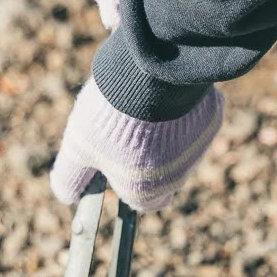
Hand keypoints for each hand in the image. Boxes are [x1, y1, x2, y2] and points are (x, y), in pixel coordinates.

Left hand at [50, 80, 224, 212]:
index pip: (140, 201)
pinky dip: (182, 111)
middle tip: (126, 131)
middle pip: (162, 177)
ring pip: (181, 150)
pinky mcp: (211, 121)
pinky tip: (165, 95)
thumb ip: (70, 176)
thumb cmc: (110, 116)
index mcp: (145, 191)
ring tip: (143, 108)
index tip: (116, 166)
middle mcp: (176, 178)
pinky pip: (196, 120)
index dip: (126, 184)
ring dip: (166, 135)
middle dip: (146, 160)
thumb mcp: (77, 146)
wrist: (150, 75)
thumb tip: (66, 195)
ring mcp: (198, 150)